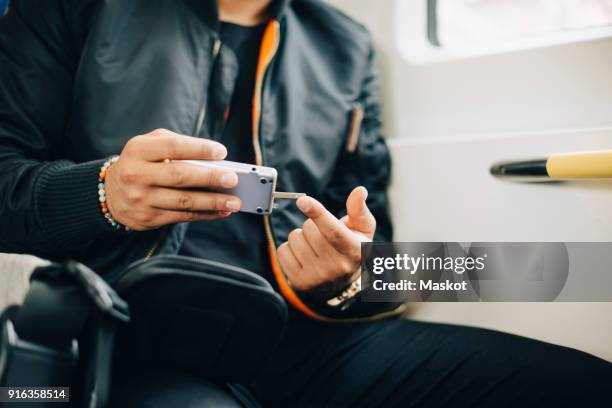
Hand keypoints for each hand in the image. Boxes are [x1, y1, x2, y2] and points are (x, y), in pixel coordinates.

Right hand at [104, 128, 241, 230]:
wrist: (109, 194)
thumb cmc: (140, 163)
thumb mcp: (148, 145)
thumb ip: (175, 144)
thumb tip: (211, 159)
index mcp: (138, 151)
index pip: (173, 147)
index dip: (199, 149)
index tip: (221, 152)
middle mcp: (137, 175)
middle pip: (180, 176)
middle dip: (210, 178)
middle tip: (233, 179)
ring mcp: (142, 199)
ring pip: (184, 201)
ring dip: (213, 202)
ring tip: (234, 201)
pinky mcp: (149, 218)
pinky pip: (182, 216)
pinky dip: (205, 214)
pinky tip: (221, 211)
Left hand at [277, 186, 375, 295]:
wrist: (342, 282)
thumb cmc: (352, 246)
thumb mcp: (362, 228)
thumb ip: (358, 209)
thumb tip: (360, 191)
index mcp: (354, 251)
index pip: (332, 231)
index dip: (317, 213)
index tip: (302, 200)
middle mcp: (336, 267)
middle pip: (309, 230)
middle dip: (312, 225)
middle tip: (322, 235)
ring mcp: (316, 277)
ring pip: (294, 239)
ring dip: (301, 237)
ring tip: (313, 247)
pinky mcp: (299, 283)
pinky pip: (282, 251)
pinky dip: (289, 249)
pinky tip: (303, 256)